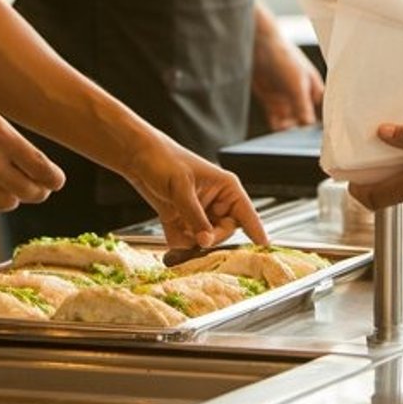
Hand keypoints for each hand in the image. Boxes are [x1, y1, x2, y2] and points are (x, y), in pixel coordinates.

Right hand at [0, 88, 64, 214]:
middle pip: (29, 191)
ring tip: (13, 187)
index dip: (54, 178)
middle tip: (41, 188)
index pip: (41, 168)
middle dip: (40, 191)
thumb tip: (33, 163)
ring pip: (7, 203)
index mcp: (0, 137)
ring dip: (15, 196)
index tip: (57, 181)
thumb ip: (11, 140)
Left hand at [123, 136, 267, 248]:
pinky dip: (179, 241)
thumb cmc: (164, 160)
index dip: (256, 231)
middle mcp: (215, 201)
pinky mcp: (181, 220)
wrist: (137, 157)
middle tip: (200, 240)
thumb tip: (207, 241)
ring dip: (193, 242)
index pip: (247, 213)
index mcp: (225, 187)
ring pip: (205, 239)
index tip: (265, 247)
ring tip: (181, 233)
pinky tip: (171, 232)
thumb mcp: (182, 189)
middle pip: (225, 231)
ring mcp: (198, 212)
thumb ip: (196, 217)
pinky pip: (186, 240)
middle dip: (212, 238)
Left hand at [251, 19, 321, 129]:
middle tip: (303, 142)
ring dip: (291, 130)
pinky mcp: (271, 102)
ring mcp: (286, 100)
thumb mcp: (297, 83)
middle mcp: (302, 96)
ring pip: (291, 122)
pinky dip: (278, 127)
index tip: (323, 138)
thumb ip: (302, 105)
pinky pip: (276, 120)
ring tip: (289, 137)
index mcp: (314, 88)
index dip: (324, 124)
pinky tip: (278, 132)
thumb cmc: (283, 56)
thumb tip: (309, 125)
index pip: (324, 111)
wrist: (258, 45)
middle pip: (306, 119)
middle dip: (305, 130)